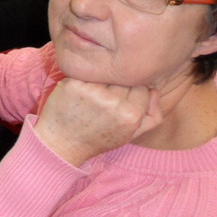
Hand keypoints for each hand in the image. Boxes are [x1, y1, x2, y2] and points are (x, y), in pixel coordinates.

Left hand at [34, 78, 162, 167]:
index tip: (120, 100)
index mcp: (131, 115)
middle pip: (124, 79)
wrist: (62, 143)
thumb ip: (152, 116)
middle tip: (104, 99)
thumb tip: (154, 90)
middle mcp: (113, 102)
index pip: (142, 87)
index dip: (131, 92)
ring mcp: (92, 92)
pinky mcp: (73, 84)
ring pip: (105, 73)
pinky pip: (85, 72)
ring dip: (100, 81)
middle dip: (117, 86)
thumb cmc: (98, 138)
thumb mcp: (131, 134)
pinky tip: (78, 93)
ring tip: (91, 97)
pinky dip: (83, 79)